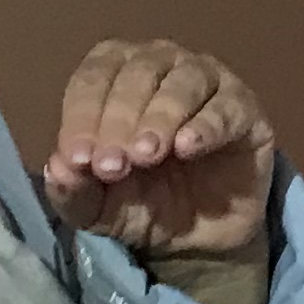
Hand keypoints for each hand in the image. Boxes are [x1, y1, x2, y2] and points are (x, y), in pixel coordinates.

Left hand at [42, 38, 275, 263]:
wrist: (199, 238)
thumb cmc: (143, 202)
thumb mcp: (98, 208)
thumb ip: (73, 191)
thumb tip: (57, 168)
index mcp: (117, 76)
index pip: (93, 78)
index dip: (82, 115)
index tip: (78, 159)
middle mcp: (162, 65)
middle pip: (137, 72)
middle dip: (119, 119)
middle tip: (112, 166)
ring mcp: (208, 82)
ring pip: (183, 80)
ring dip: (160, 116)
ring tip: (146, 155)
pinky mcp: (245, 110)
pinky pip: (228, 105)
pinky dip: (206, 124)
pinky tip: (187, 149)